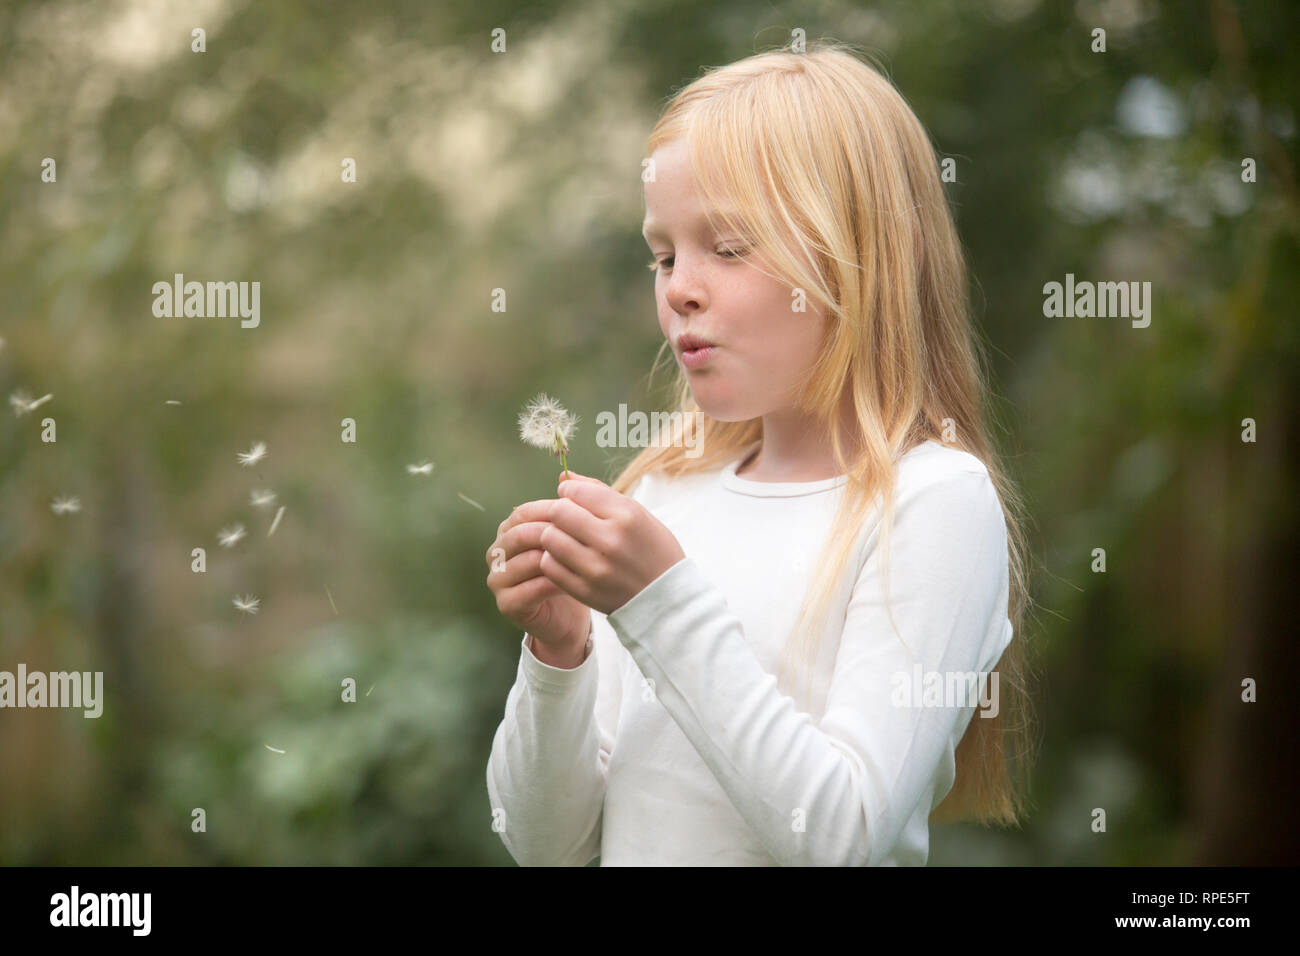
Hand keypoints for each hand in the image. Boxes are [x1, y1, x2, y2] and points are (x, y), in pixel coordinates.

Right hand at [486, 503, 591, 660]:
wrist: (570, 614)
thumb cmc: (571, 569)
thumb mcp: (572, 535)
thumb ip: (570, 505)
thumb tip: (566, 474)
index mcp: (509, 531)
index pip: (523, 513)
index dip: (550, 511)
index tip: (580, 512)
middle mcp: (497, 553)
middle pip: (520, 535)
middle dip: (551, 534)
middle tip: (581, 536)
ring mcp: (498, 579)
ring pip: (525, 562)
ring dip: (555, 559)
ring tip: (582, 558)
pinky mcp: (506, 604)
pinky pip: (529, 590)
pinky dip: (553, 584)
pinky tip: (574, 581)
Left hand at [530, 469, 686, 615]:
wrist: (667, 599)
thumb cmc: (654, 551)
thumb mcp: (638, 515)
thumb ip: (600, 492)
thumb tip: (564, 477)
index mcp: (627, 516)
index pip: (577, 492)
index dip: (569, 490)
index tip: (572, 496)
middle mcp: (611, 541)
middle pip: (558, 513)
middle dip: (557, 511)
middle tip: (565, 517)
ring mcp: (596, 568)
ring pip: (549, 539)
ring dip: (553, 535)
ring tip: (567, 539)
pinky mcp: (584, 590)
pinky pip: (550, 566)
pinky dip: (553, 559)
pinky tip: (568, 559)